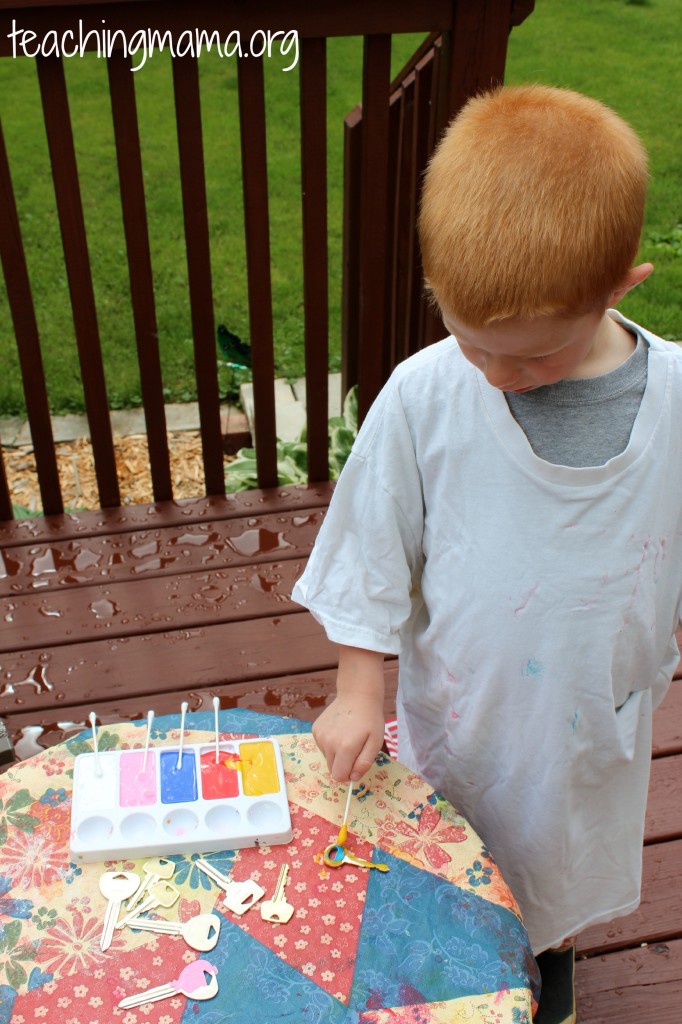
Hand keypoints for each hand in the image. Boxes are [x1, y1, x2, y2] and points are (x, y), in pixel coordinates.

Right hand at [312, 646, 385, 781]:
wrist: (357, 695)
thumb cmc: (370, 719)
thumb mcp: (375, 742)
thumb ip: (364, 763)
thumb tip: (353, 778)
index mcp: (345, 748)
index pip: (339, 776)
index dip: (348, 775)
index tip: (356, 765)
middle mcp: (329, 743)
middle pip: (332, 769)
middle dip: (343, 765)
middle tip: (355, 749)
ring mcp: (320, 735)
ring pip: (327, 758)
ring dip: (337, 754)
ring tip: (348, 737)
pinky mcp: (315, 729)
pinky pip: (322, 747)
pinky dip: (330, 744)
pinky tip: (339, 731)